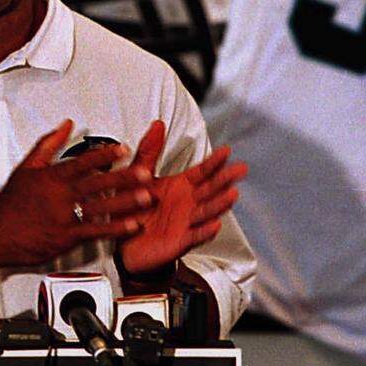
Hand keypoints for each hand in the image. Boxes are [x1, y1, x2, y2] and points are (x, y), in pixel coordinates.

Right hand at [0, 120, 153, 266]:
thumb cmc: (10, 203)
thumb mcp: (26, 167)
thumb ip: (49, 144)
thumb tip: (66, 124)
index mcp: (52, 176)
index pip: (83, 161)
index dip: (105, 154)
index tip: (123, 149)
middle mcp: (60, 195)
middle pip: (97, 183)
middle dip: (124, 177)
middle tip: (145, 172)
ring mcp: (64, 217)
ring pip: (100, 207)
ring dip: (125, 202)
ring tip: (146, 197)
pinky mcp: (65, 238)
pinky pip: (95, 232)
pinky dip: (115, 229)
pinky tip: (131, 226)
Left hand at [117, 120, 246, 274]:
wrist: (124, 242)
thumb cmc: (134, 207)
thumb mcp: (138, 174)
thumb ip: (149, 151)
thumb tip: (158, 123)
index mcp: (181, 185)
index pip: (202, 171)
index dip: (214, 162)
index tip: (227, 150)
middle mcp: (188, 202)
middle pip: (210, 189)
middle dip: (225, 179)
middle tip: (241, 169)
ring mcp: (187, 222)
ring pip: (207, 211)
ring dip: (220, 204)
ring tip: (232, 194)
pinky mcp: (180, 241)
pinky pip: (195, 236)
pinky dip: (205, 231)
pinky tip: (215, 225)